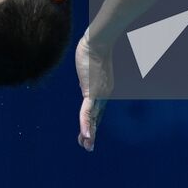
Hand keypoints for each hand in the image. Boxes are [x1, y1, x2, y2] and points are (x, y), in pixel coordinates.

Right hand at [75, 30, 113, 151]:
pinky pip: (87, 112)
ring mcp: (99, 94)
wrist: (97, 42)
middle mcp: (104, 94)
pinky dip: (86, 125)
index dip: (93, 123)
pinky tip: (85, 135)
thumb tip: (84, 86)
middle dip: (92, 132)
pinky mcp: (92, 92)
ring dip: (89, 133)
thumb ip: (87, 79)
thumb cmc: (93, 49)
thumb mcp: (89, 69)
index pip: (98, 110)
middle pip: (97, 117)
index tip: (89, 133)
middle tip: (88, 146)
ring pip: (93, 118)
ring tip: (86, 145)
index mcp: (104, 89)